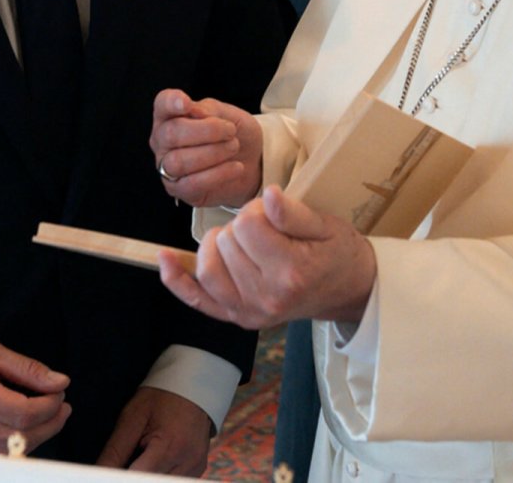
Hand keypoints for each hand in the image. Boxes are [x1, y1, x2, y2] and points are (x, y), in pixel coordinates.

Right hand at [0, 337, 70, 454]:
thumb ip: (27, 369)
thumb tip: (60, 383)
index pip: (21, 412)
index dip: (48, 406)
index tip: (59, 391)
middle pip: (20, 436)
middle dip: (50, 423)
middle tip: (62, 406)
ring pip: (11, 450)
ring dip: (39, 435)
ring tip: (50, 414)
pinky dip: (20, 442)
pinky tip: (29, 426)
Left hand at [95, 386, 211, 474]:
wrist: (194, 387)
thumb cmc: (162, 397)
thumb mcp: (133, 417)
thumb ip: (115, 451)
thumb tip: (99, 473)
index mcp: (170, 446)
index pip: (138, 478)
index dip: (120, 477)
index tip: (113, 472)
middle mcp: (187, 462)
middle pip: (150, 482)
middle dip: (134, 475)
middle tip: (130, 457)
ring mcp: (195, 468)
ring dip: (147, 475)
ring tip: (143, 455)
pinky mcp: (197, 470)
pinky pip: (173, 481)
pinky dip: (159, 474)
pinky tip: (155, 458)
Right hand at [150, 89, 262, 208]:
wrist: (252, 161)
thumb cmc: (234, 134)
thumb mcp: (228, 114)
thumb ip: (209, 110)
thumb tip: (193, 111)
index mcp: (171, 116)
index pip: (162, 104)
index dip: (171, 103)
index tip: (186, 104)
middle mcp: (163, 141)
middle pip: (171, 134)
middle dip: (206, 131)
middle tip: (230, 131)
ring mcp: (168, 167)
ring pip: (179, 161)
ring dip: (212, 153)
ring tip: (233, 147)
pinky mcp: (180, 190)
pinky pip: (192, 184)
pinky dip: (218, 174)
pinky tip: (236, 167)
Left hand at [159, 186, 376, 328]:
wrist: (347, 290)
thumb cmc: (337, 253)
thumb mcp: (325, 225)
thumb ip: (292, 213)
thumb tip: (268, 196)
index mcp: (291, 271)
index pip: (247, 224)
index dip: (257, 210)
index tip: (273, 214)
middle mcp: (266, 297)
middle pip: (225, 242)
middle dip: (241, 226)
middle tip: (266, 230)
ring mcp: (249, 312)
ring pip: (207, 266)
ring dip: (218, 245)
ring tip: (243, 241)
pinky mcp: (237, 318)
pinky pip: (197, 299)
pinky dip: (177, 280)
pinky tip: (165, 258)